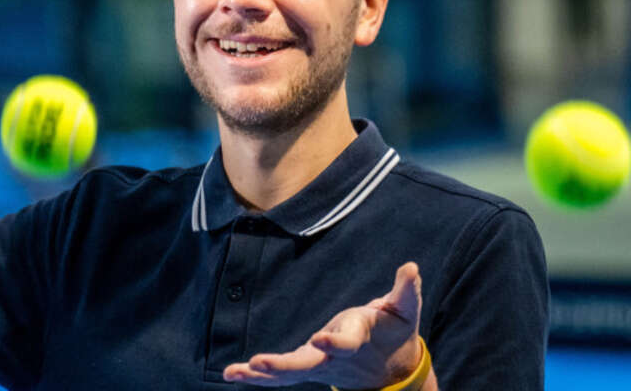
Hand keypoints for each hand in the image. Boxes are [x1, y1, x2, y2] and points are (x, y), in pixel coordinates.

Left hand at [222, 262, 426, 387]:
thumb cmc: (394, 331)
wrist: (392, 370)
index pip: (344, 343)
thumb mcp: (404, 311)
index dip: (333, 343)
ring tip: (233, 372)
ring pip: (288, 374)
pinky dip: (255, 375)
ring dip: (260, 374)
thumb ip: (406, 291)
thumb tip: (411, 267)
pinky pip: (279, 375)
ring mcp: (319, 365)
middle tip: (259, 363)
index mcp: (357, 340)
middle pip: (307, 365)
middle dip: (283, 365)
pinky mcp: (306, 366)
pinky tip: (231, 374)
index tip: (318, 338)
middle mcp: (334, 358)